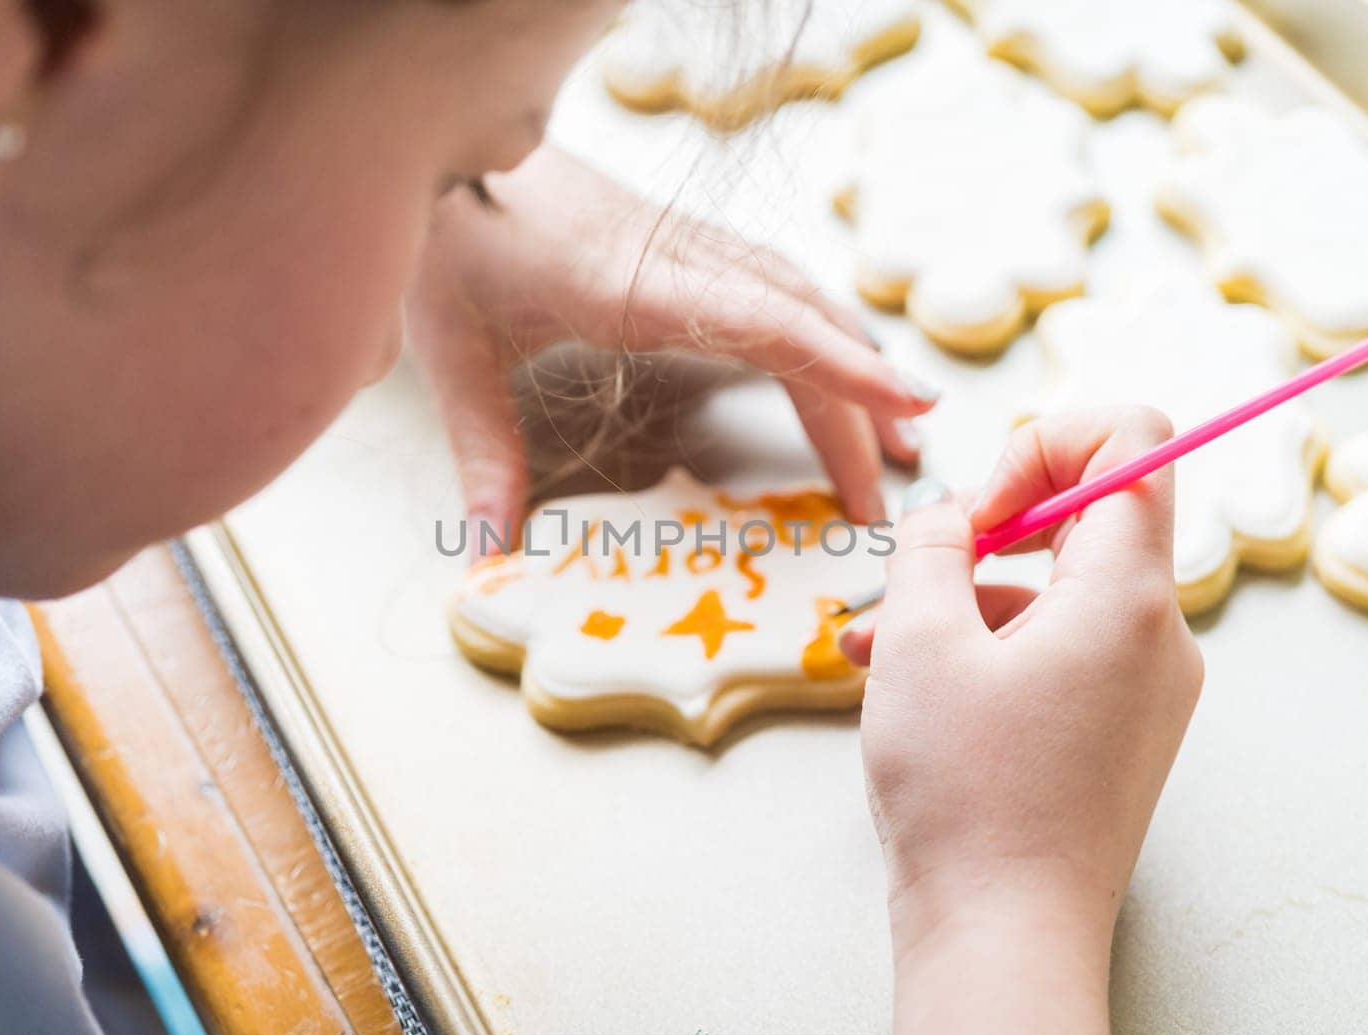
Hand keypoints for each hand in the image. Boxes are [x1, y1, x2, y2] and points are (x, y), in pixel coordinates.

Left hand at [405, 145, 936, 547]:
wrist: (455, 151)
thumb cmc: (453, 241)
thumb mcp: (455, 353)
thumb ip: (483, 453)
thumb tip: (491, 550)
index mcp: (636, 285)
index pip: (770, 325)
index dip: (846, 369)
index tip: (913, 408)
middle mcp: (682, 260)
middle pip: (802, 328)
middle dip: (858, 412)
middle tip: (881, 501)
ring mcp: (691, 246)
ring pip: (802, 302)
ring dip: (855, 369)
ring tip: (897, 440)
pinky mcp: (686, 245)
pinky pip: (779, 289)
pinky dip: (825, 334)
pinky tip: (840, 369)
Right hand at [841, 408, 1203, 1034]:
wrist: (1003, 936)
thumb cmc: (964, 791)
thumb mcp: (918, 641)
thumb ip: (931, 545)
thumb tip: (947, 512)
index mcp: (1128, 594)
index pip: (1135, 440)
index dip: (1048, 439)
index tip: (982, 505)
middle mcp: (1158, 634)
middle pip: (1090, 518)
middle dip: (988, 527)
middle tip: (921, 570)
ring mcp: (1146, 689)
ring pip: (1058, 594)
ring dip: (966, 598)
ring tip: (873, 648)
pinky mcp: (1120, 732)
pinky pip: (1060, 653)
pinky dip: (989, 650)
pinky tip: (904, 686)